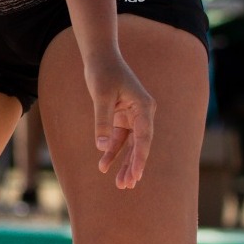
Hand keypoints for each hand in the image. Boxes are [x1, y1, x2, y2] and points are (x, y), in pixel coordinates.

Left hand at [84, 53, 154, 189]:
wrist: (99, 57)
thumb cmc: (102, 72)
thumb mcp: (101, 96)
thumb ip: (102, 121)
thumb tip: (102, 147)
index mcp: (144, 107)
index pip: (144, 137)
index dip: (140, 158)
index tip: (136, 175)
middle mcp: (142, 114)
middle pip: (140, 145)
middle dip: (133, 166)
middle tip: (127, 185)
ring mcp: (133, 117)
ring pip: (130, 145)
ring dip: (124, 163)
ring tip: (120, 184)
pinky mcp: (121, 118)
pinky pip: (119, 139)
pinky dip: (112, 152)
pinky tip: (104, 165)